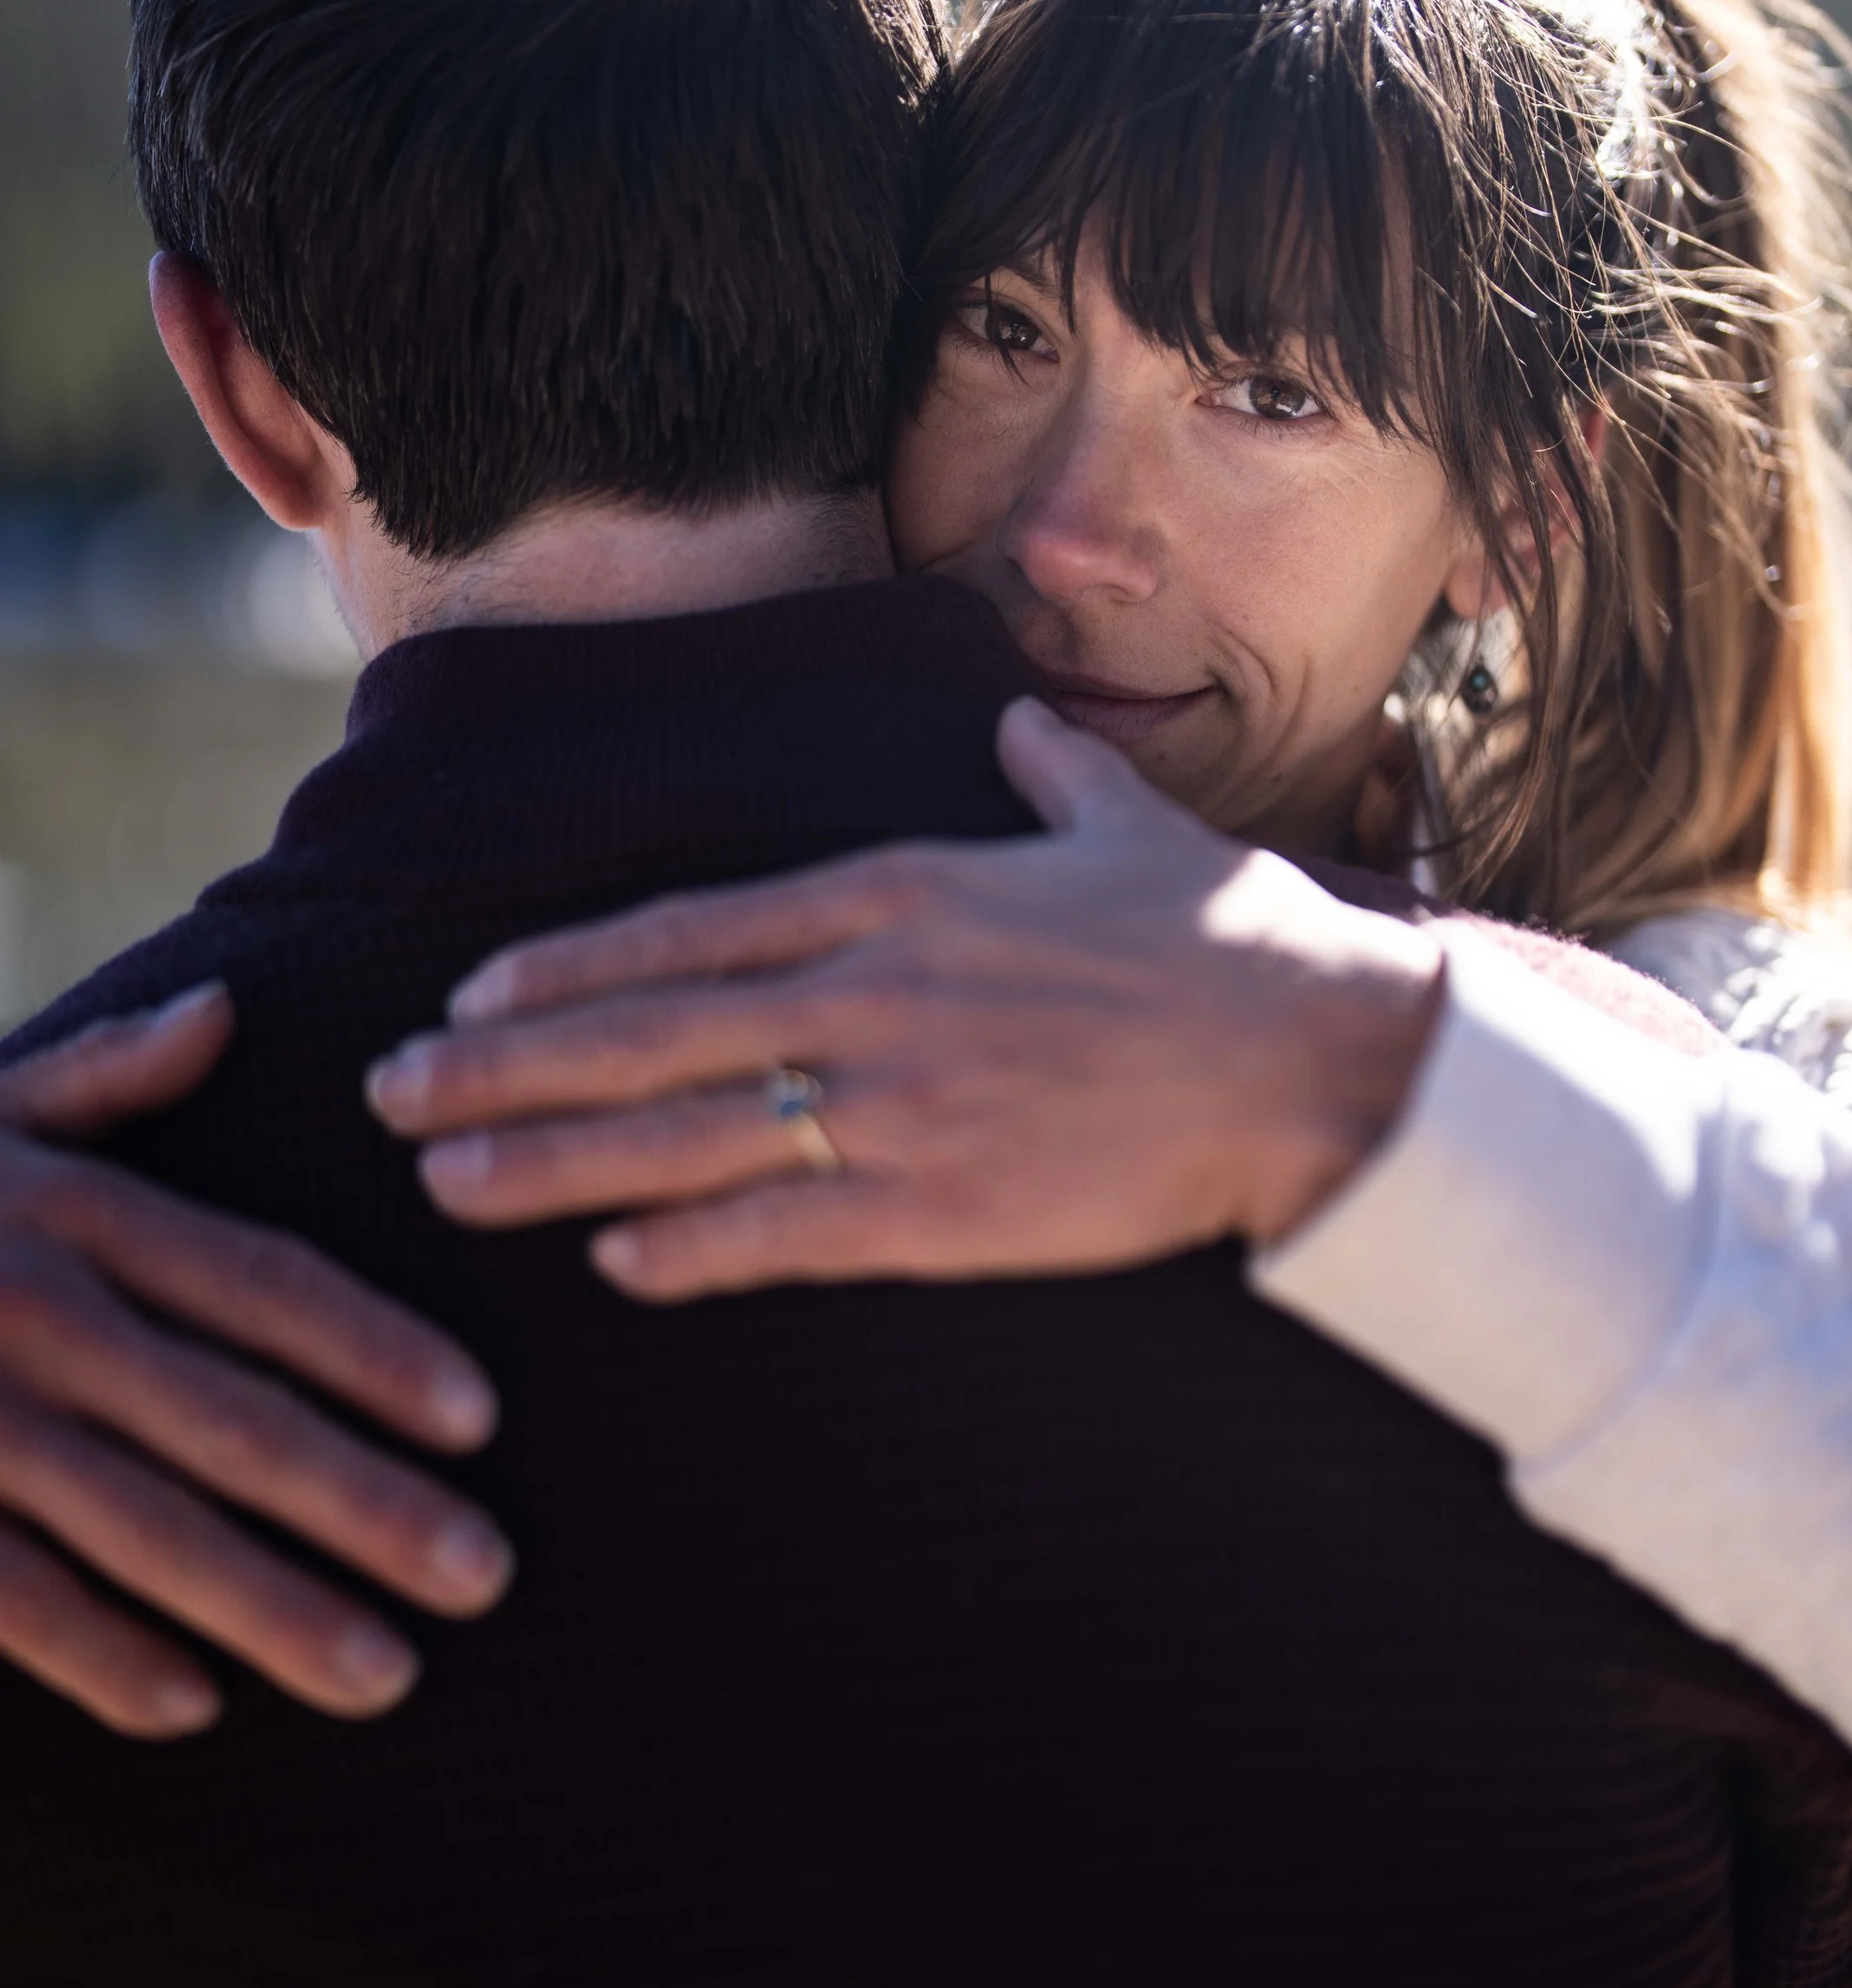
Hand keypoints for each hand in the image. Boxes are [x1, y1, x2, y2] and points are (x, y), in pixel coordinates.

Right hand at [0, 984, 508, 1736]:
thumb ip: (106, 1075)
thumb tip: (224, 1016)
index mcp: (77, 1214)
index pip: (264, 1283)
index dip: (377, 1349)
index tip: (480, 1414)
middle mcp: (38, 1311)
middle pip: (232, 1420)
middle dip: (367, 1505)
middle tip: (484, 1576)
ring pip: (140, 1523)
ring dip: (267, 1604)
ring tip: (382, 1672)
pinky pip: (6, 1590)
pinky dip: (94, 1651)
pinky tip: (191, 1706)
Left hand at [367, 700, 1446, 1298]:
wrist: (1322, 1060)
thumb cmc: (1231, 941)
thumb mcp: (1130, 827)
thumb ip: (1051, 775)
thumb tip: (1020, 726)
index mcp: (906, 892)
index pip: (689, 929)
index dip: (566, 968)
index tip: (471, 994)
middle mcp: (877, 990)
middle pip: (646, 1031)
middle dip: (503, 1065)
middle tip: (392, 1097)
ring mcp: (902, 1103)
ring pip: (684, 1134)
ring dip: (550, 1161)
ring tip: (448, 1184)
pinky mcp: (946, 1209)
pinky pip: (785, 1231)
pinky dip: (689, 1246)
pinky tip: (611, 1261)